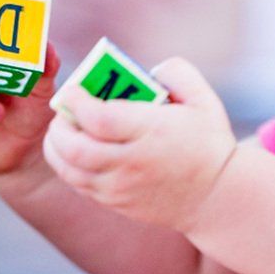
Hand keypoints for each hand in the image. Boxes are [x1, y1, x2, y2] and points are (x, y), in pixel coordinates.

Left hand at [42, 57, 235, 229]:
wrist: (217, 197)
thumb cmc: (207, 142)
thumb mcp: (202, 98)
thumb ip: (175, 72)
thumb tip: (147, 70)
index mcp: (152, 131)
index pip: (100, 119)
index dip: (77, 102)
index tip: (73, 89)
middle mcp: (133, 162)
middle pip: (76, 148)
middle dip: (60, 127)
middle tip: (63, 111)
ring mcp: (122, 187)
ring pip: (71, 170)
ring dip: (57, 147)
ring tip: (63, 130)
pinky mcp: (117, 203)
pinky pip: (80, 184)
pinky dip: (68, 165)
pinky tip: (75, 151)